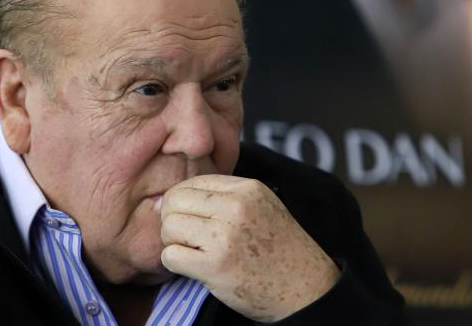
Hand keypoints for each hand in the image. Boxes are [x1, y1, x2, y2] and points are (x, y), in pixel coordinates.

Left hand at [159, 175, 339, 321]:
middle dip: (171, 219)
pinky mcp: (215, 266)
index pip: (192, 182)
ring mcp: (225, 237)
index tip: (187, 217)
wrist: (306, 289)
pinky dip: (175, 263)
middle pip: (174, 200)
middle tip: (185, 236)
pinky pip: (170, 256)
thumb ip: (222, 196)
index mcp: (247, 189)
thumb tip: (165, 198)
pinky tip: (193, 267)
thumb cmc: (279, 249)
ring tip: (192, 251)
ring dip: (173, 242)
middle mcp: (236, 208)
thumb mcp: (260, 207)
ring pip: (169, 226)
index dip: (181, 200)